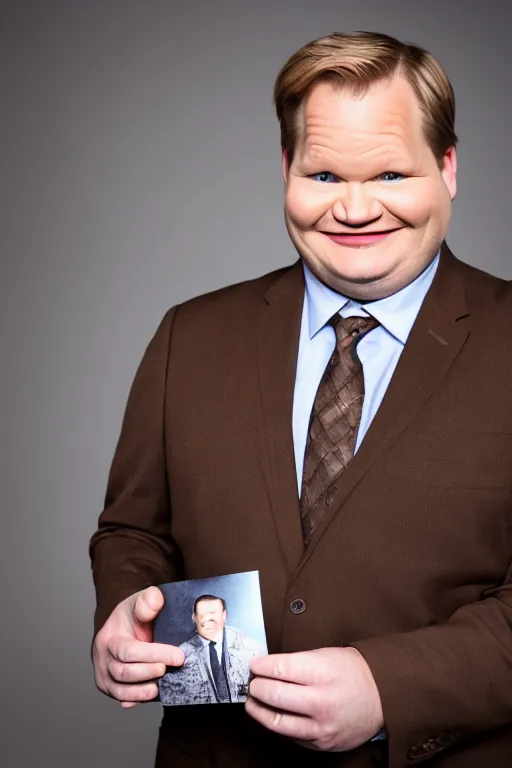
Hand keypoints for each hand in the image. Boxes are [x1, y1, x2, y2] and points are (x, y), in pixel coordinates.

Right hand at [92, 586, 184, 708]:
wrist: (122, 628)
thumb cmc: (133, 616)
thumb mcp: (138, 602)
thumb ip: (148, 600)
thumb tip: (156, 600)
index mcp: (108, 638)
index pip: (129, 650)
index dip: (154, 654)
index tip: (178, 656)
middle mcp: (102, 659)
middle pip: (123, 673)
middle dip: (149, 672)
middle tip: (173, 667)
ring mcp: (104, 676)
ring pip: (120, 690)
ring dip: (143, 691)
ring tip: (162, 686)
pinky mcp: (111, 688)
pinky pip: (122, 698)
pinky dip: (136, 699)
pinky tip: (150, 695)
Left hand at [246, 647, 383, 750]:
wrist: (382, 697)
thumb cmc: (352, 672)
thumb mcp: (326, 655)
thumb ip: (296, 662)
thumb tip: (266, 667)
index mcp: (323, 672)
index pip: (280, 668)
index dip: (260, 666)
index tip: (253, 665)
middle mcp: (322, 700)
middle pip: (275, 695)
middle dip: (256, 687)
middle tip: (252, 683)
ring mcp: (321, 726)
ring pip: (277, 721)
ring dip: (259, 710)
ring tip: (253, 701)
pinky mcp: (321, 743)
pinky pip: (291, 735)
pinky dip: (278, 724)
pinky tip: (274, 714)